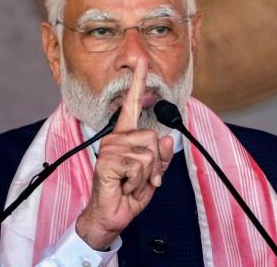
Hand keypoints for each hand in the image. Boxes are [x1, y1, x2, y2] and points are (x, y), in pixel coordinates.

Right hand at [75, 58, 173, 249]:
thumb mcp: (152, 174)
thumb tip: (167, 138)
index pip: (131, 104)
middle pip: (154, 138)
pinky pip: (141, 164)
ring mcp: (111, 148)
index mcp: (125, 136)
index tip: (141, 60)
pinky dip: (139, 181)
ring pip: (150, 153)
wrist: (111, 215)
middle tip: (139, 178)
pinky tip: (124, 185)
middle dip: (155, 164)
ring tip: (130, 182)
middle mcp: (116, 137)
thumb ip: (162, 157)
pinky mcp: (108, 160)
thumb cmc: (128, 193)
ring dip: (147, 175)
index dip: (137, 81)